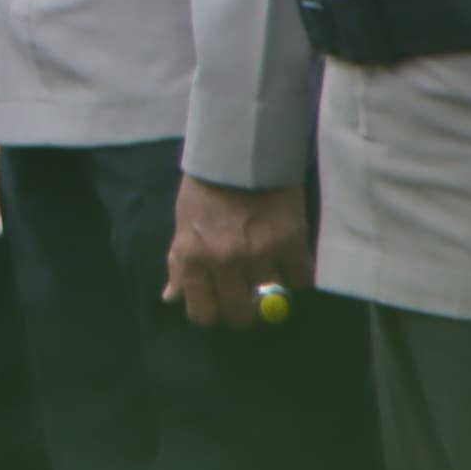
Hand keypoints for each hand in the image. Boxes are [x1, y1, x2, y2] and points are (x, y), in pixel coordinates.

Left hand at [165, 175, 310, 329]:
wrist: (239, 154)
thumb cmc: (206, 190)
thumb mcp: (183, 226)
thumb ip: (179, 264)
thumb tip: (171, 298)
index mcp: (193, 258)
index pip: (203, 313)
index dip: (213, 313)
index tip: (221, 305)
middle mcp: (224, 261)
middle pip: (240, 315)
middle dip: (244, 310)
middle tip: (247, 296)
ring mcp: (259, 254)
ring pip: (271, 299)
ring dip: (271, 289)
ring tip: (267, 270)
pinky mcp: (290, 243)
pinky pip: (299, 279)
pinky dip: (296, 273)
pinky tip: (288, 259)